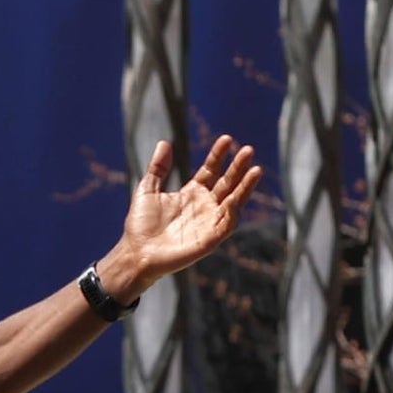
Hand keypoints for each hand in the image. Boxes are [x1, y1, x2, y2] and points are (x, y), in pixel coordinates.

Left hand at [112, 135, 262, 296]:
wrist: (136, 254)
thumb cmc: (140, 226)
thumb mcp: (147, 191)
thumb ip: (157, 168)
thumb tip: (164, 142)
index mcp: (191, 193)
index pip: (211, 170)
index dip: (218, 155)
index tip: (226, 139)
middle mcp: (204, 206)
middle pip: (227, 183)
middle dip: (238, 167)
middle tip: (248, 149)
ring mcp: (209, 222)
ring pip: (234, 201)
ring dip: (246, 187)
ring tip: (256, 169)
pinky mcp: (210, 239)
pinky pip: (227, 224)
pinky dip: (233, 212)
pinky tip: (235, 198)